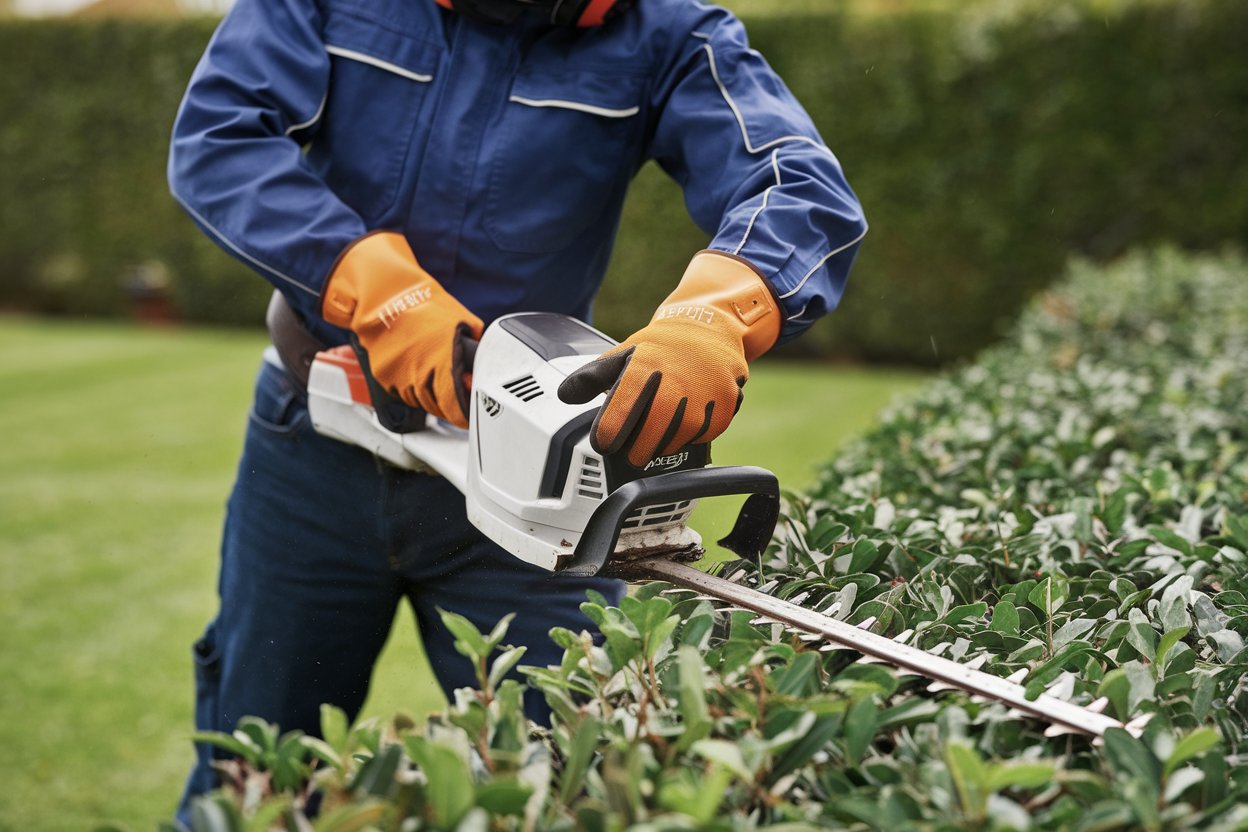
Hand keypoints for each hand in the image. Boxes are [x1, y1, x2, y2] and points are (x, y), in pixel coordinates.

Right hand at [322, 232, 482, 426]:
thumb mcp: (462, 320)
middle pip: (436, 406)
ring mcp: (398, 375)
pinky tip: (414, 369)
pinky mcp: (383, 376)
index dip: (462, 411)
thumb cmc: (424, 304)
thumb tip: (482, 365)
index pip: (454, 402)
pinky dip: (409, 387)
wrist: (385, 295)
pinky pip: (401, 393)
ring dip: (428, 396)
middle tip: (452, 392)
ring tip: (431, 374)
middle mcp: (418, 370)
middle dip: (447, 403)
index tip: (466, 412)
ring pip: (418, 402)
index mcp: (442, 358)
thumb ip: (475, 345)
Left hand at [558, 251, 780, 467]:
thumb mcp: (623, 354)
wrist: (710, 329)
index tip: (603, 443)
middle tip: (632, 452)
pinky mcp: (724, 406)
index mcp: (643, 370)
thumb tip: (564, 395)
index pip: (618, 415)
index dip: (607, 434)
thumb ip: (591, 377)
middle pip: (649, 438)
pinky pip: (703, 437)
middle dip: (636, 451)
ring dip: (664, 443)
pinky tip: (685, 421)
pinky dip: (691, 435)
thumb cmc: (662, 347)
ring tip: (659, 431)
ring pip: (676, 441)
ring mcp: (702, 397)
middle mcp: (674, 384)